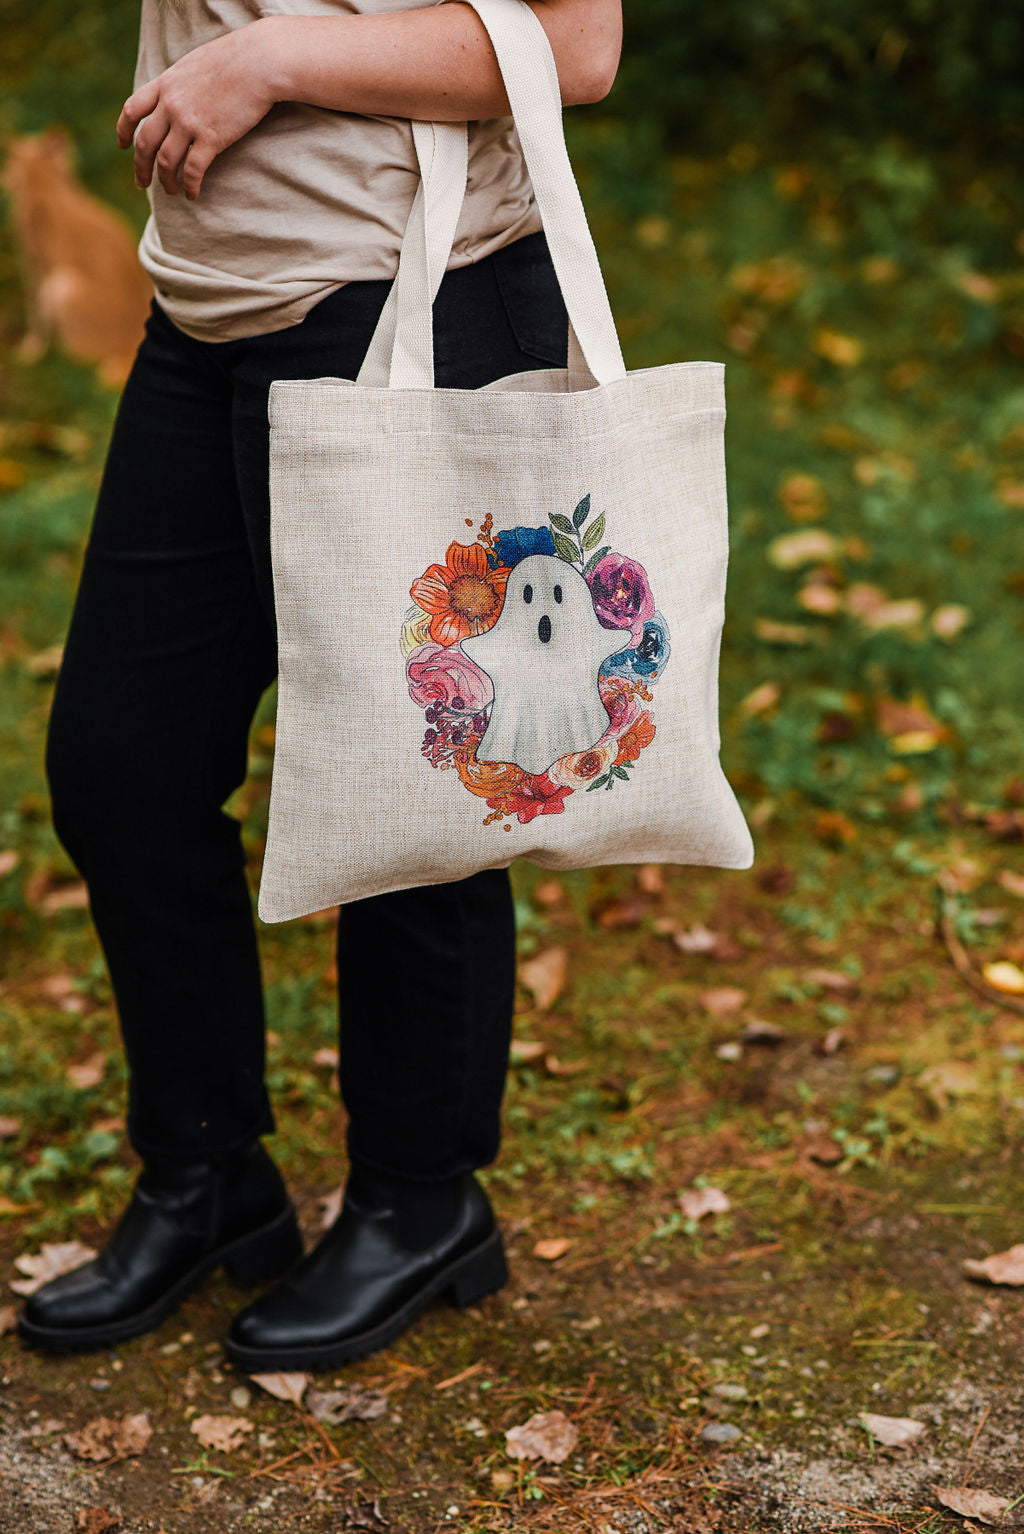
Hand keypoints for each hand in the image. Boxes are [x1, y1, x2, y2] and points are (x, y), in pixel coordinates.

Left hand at [116, 19, 279, 200]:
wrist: (258, 62)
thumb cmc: (236, 59)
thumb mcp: (197, 64)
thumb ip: (183, 82)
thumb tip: (183, 94)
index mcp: (166, 84)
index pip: (133, 109)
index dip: (124, 130)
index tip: (123, 147)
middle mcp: (171, 105)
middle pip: (145, 142)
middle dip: (141, 167)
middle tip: (142, 183)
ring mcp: (189, 122)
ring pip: (165, 161)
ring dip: (166, 181)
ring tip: (171, 191)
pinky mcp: (211, 138)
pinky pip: (192, 170)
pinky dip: (190, 186)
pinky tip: (193, 195)